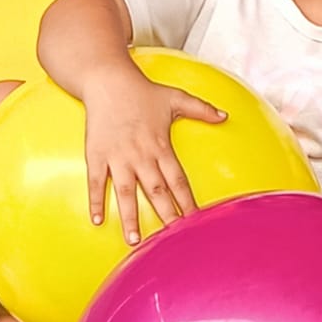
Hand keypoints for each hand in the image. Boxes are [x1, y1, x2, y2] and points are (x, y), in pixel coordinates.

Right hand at [80, 62, 226, 245]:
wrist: (108, 80)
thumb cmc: (142, 91)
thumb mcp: (176, 98)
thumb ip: (202, 109)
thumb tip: (225, 116)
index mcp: (161, 146)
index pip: (177, 179)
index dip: (186, 200)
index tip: (194, 219)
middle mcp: (140, 155)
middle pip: (155, 191)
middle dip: (165, 215)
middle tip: (171, 240)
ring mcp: (117, 156)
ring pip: (125, 192)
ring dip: (130, 217)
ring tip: (134, 240)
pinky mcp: (97, 154)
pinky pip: (96, 182)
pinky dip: (96, 201)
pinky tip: (97, 220)